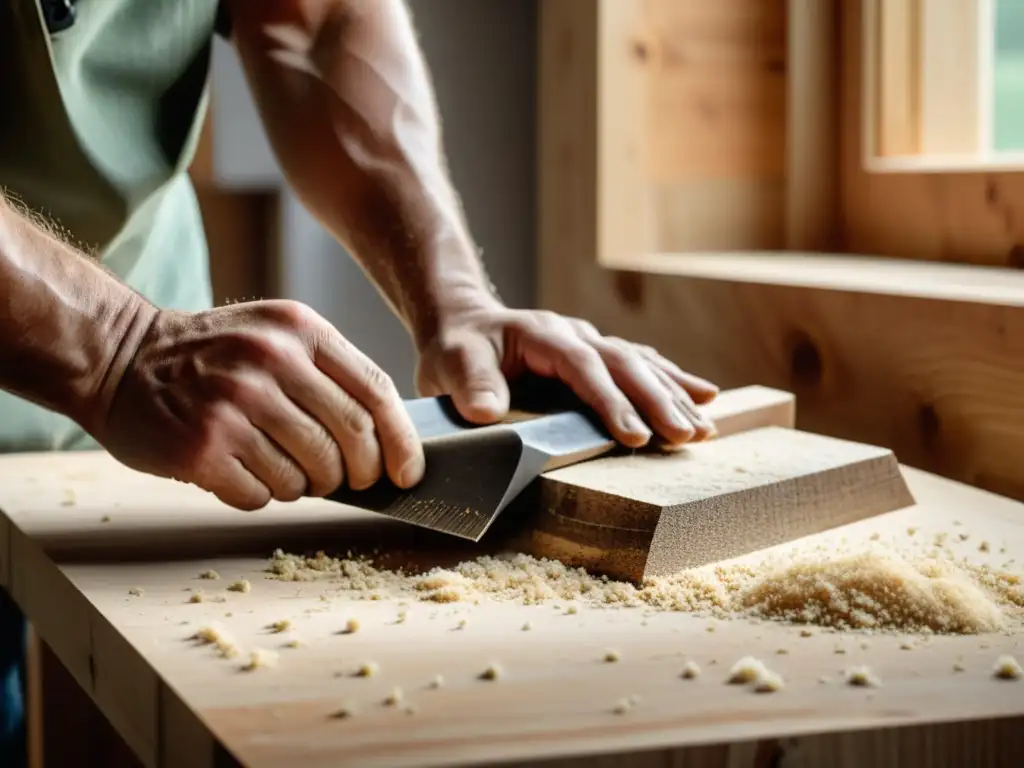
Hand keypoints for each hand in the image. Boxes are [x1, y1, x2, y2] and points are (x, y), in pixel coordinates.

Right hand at [95, 300, 423, 509]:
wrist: (121, 357)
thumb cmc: (213, 354)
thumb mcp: (277, 335)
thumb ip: (329, 373)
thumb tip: (385, 440)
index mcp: (299, 330)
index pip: (375, 392)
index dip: (400, 441)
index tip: (407, 471)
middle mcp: (269, 363)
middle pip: (350, 439)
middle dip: (360, 472)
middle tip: (349, 480)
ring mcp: (234, 405)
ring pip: (308, 475)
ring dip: (307, 486)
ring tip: (283, 469)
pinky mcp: (202, 448)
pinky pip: (262, 495)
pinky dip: (261, 495)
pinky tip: (242, 473)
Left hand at [415, 302, 718, 447]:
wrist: (462, 323)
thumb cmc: (455, 348)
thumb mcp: (449, 362)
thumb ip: (468, 383)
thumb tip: (485, 412)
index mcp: (542, 335)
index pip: (584, 367)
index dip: (611, 400)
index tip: (634, 435)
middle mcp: (574, 334)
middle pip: (624, 364)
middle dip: (657, 401)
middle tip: (686, 437)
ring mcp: (589, 342)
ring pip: (641, 364)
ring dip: (674, 395)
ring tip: (705, 428)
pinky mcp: (596, 355)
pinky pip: (641, 364)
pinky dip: (672, 380)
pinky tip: (704, 396)